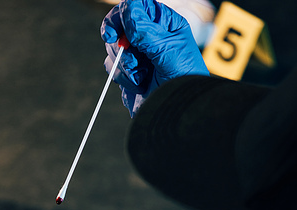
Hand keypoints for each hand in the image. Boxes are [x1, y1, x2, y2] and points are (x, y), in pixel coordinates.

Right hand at [101, 0, 208, 116]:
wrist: (177, 113)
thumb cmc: (183, 81)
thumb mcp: (167, 51)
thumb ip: (146, 30)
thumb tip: (127, 9)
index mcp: (163, 25)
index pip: (135, 8)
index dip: (122, 16)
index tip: (114, 32)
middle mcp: (149, 38)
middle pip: (119, 27)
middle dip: (120, 44)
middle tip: (126, 54)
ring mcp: (138, 57)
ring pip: (113, 50)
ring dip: (124, 65)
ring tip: (142, 76)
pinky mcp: (129, 75)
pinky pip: (114, 70)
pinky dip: (125, 79)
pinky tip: (140, 85)